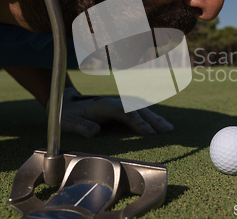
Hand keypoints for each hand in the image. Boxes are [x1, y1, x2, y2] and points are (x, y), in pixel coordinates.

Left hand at [46, 87, 173, 137]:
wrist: (66, 102)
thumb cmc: (68, 115)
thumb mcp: (69, 121)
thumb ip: (81, 126)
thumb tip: (95, 132)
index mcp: (104, 105)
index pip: (125, 113)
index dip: (138, 122)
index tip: (149, 133)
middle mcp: (115, 102)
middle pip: (138, 110)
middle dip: (154, 120)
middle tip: (168, 131)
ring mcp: (120, 103)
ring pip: (142, 110)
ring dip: (156, 118)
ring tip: (170, 129)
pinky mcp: (122, 107)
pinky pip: (140, 111)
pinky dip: (152, 117)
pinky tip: (161, 124)